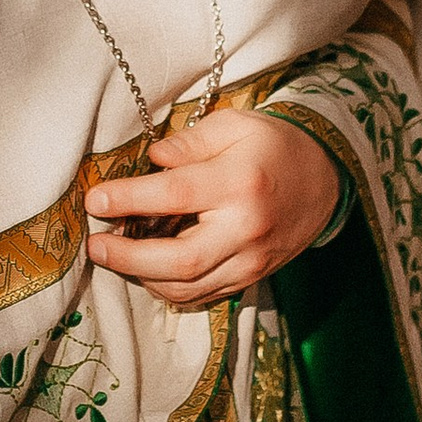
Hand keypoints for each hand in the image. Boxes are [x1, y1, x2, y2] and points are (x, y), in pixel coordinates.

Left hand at [85, 108, 342, 311]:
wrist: (326, 179)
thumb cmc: (272, 146)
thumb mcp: (234, 125)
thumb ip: (189, 142)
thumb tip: (151, 160)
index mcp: (240, 182)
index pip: (175, 194)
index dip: (130, 199)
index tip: (95, 201)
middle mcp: (246, 228)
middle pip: (179, 260)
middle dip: (128, 257)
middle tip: (95, 245)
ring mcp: (251, 260)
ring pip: (188, 287)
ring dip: (143, 277)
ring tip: (114, 256)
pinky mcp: (253, 277)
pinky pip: (203, 295)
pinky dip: (169, 288)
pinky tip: (147, 271)